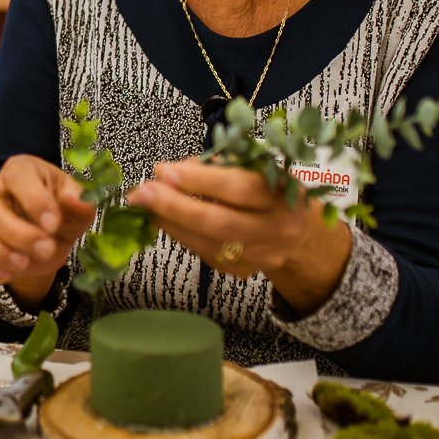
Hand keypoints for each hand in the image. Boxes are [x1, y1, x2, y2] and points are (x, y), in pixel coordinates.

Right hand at [0, 156, 95, 295]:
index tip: (53, 225)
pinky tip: (5, 276)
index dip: (33, 200)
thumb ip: (81, 201)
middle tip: (45, 249)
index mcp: (21, 172)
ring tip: (23, 265)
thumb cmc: (64, 213)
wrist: (51, 238)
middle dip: (17, 234)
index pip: (16, 176)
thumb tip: (74, 199)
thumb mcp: (79, 207)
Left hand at [129, 158, 351, 312]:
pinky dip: (181, 235)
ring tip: (143, 205)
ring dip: (170, 223)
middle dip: (174, 207)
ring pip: (209, 244)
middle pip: (220, 222)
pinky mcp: (244, 271)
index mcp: (283, 194)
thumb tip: (166, 173)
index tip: (163, 171)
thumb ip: (214, 167)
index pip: (239, 189)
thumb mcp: (253, 166)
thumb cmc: (267, 187)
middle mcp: (278, 229)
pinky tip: (161, 220)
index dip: (199, 180)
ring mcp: (262, 255)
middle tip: (141, 193)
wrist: (298, 230)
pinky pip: (206, 254)